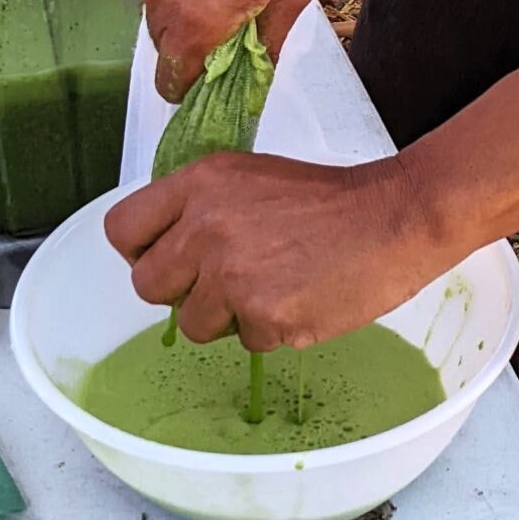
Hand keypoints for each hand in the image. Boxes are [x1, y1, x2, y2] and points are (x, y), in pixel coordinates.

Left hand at [104, 150, 448, 351]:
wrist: (396, 217)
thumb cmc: (331, 199)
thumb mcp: (250, 178)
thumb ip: (201, 207)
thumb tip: (169, 247)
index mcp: (200, 184)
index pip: (123, 229)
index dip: (140, 252)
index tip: (164, 259)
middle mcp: (206, 228)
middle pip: (147, 285)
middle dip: (181, 291)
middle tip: (221, 283)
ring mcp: (232, 275)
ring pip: (192, 324)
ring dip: (226, 317)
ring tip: (271, 288)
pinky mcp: (263, 316)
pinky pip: (245, 341)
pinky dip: (271, 329)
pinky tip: (300, 299)